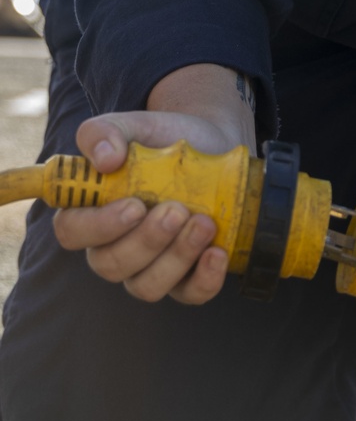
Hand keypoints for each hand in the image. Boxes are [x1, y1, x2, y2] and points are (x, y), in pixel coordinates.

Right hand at [52, 110, 240, 304]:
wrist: (214, 142)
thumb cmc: (165, 138)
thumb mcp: (136, 125)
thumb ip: (106, 132)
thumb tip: (105, 159)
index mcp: (92, 211)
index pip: (72, 232)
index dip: (97, 227)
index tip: (133, 205)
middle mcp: (116, 246)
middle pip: (111, 265)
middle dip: (146, 241)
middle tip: (176, 210)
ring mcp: (152, 266)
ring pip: (147, 286)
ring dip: (176, 258)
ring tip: (203, 223)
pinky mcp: (188, 276)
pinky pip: (190, 295)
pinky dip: (204, 280)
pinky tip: (217, 253)